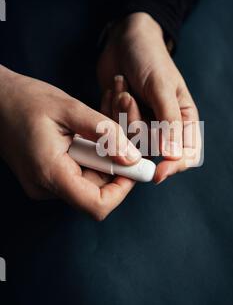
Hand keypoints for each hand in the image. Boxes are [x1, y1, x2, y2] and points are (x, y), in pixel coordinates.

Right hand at [0, 65, 140, 219]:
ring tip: (97, 129)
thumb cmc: (26, 99)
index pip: (98, 205)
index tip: (133, 164)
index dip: (123, 189)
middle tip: (118, 133)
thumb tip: (133, 158)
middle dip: (115, 165)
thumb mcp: (70, 108)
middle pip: (97, 192)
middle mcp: (46, 187)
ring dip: (103, 159)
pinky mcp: (45, 177)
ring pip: (89, 182)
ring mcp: (44, 184)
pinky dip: (90, 157)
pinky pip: (78, 174)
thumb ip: (106, 133)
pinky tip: (85, 135)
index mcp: (51, 173)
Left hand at [97, 12, 200, 182]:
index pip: (186, 156)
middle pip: (151, 150)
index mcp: (184, 120)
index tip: (157, 174)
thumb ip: (169, 122)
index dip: (173, 167)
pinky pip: (113, 131)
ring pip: (128, 142)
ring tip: (121, 85)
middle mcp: (164, 127)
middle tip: (128, 96)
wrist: (124, 40)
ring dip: (120, 113)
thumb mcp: (161, 87)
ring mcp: (141, 124)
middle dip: (135, 124)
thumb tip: (173, 156)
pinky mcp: (121, 121)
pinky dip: (109, 110)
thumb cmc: (149, 58)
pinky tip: (114, 88)